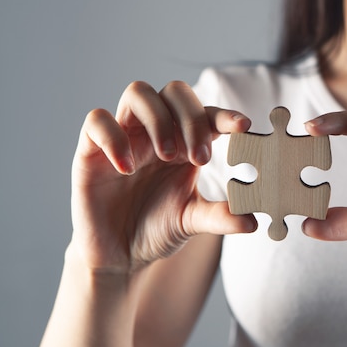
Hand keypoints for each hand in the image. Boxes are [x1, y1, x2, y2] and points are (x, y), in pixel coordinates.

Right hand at [69, 81, 255, 273]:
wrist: (118, 255)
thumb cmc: (157, 230)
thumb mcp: (192, 221)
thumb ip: (221, 216)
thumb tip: (254, 221)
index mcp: (185, 143)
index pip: (206, 114)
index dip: (224, 115)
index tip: (243, 127)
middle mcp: (155, 132)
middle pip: (174, 91)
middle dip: (191, 118)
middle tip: (200, 158)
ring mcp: (125, 136)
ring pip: (138, 93)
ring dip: (158, 119)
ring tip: (166, 156)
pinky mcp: (92, 150)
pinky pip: (97, 120)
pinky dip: (114, 137)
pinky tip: (127, 168)